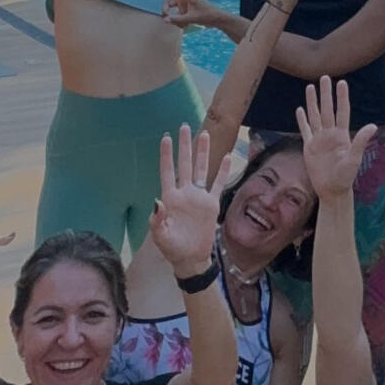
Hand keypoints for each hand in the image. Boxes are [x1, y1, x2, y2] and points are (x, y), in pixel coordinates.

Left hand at [148, 125, 231, 273]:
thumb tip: (156, 202)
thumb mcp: (161, 236)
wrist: (191, 258)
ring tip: (204, 134)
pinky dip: (223, 171)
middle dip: (184, 146)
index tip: (166, 138)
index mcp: (170, 199)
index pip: (167, 172)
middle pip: (184, 164)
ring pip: (201, 169)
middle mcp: (185, 193)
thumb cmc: (172, 248)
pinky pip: (218, 184)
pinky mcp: (211, 204)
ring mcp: (199, 197)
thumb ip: (157, 220)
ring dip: (202, 153)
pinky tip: (227, 157)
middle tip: (184, 127)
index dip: (166, 155)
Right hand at [299, 76, 377, 199]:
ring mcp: (319, 139)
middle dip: (325, 94)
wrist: (332, 190)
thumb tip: (372, 126)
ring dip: (312, 102)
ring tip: (310, 87)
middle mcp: (330, 134)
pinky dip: (302, 120)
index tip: (341, 82)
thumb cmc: (346, 177)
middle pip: (327, 109)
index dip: (342, 97)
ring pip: (315, 116)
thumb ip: (361, 141)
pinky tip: (300, 109)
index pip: (342, 111)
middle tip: (324, 77)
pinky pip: (305, 130)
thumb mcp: (354, 159)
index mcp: (342, 135)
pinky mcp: (309, 147)